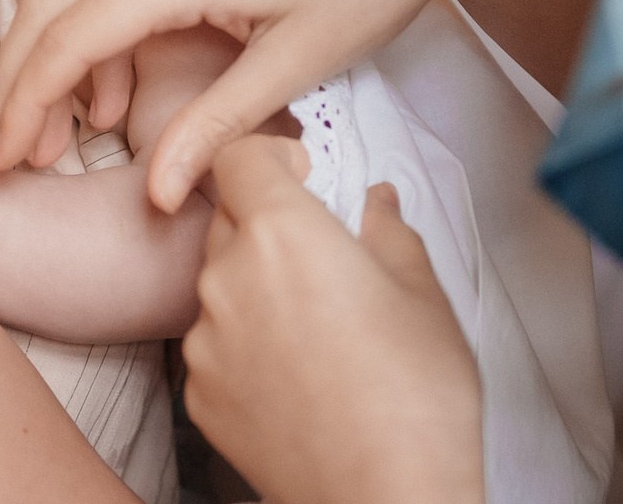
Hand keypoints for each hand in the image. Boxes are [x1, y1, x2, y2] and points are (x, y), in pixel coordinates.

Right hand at [0, 0, 569, 209]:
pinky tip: (112, 97)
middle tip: (3, 159)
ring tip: (54, 141)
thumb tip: (155, 191)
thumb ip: (219, 126)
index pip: (68, 39)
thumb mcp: (300, 60)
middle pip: (47, 6)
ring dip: (50, 61)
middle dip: (15, 85)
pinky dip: (95, 33)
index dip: (23, 105)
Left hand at [184, 137, 481, 503]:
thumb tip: (379, 203)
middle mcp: (227, 277)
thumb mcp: (423, 294)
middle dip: (266, 221)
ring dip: (254, 285)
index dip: (268, 154)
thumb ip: (389, 232)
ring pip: (219, 284)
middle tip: (320, 253)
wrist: (384, 497)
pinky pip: (214, 344)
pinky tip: (296, 371)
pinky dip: (244, 343)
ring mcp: (206, 340)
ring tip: (316, 325)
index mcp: (282, 233)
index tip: (299, 170)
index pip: (237, 155)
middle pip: (228, 218)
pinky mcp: (199, 394)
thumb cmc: (415, 399)